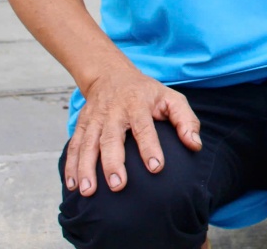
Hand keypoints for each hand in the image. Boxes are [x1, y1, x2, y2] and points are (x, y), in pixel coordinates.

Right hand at [65, 64, 201, 196]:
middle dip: (113, 163)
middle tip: (118, 186)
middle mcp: (114, 111)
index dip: (150, 148)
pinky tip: (73, 186)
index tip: (156, 168)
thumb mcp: (171, 98)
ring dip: (86, 169)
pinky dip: (71, 166)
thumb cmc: (147, 93)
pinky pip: (74, 146)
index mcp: (138, 104)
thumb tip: (195, 145)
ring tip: (88, 191)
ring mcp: (95, 118)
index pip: (144, 127)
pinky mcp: (82, 124)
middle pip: (111, 138)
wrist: (111, 75)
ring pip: (88, 144)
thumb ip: (186, 120)